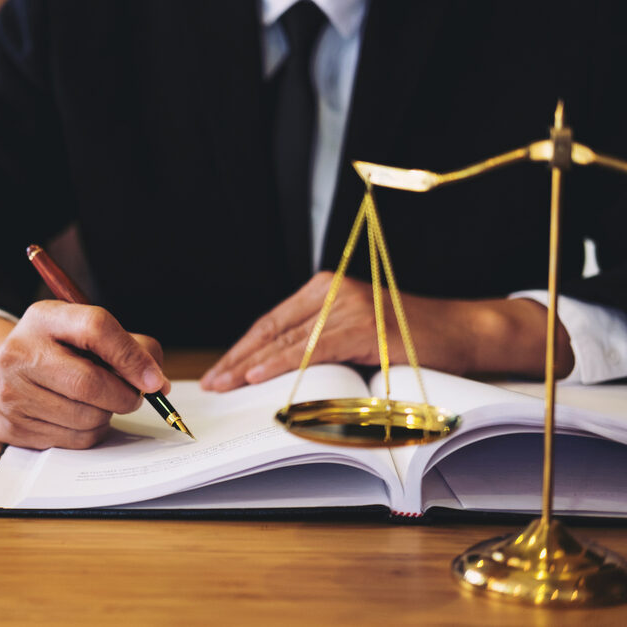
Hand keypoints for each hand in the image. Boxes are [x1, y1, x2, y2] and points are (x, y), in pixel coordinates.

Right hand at [0, 301, 168, 448]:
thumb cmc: (52, 350)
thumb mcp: (80, 330)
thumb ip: (125, 345)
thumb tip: (156, 381)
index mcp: (43, 318)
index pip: (96, 328)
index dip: (132, 356)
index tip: (154, 379)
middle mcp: (20, 353)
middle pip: (90, 383)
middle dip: (125, 396)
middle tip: (134, 396)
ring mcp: (12, 394)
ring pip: (86, 418)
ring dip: (108, 415)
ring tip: (100, 402)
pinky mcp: (12, 428)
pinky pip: (74, 440)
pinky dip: (90, 432)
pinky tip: (81, 416)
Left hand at [200, 272, 572, 391]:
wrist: (462, 334)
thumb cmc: (410, 340)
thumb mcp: (355, 335)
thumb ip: (320, 342)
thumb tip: (275, 371)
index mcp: (325, 290)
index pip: (272, 322)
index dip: (242, 348)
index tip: (220, 371)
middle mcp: (332, 291)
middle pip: (271, 329)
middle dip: (238, 358)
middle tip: (212, 382)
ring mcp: (347, 307)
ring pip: (286, 339)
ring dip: (250, 364)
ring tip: (225, 383)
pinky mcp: (363, 326)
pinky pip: (312, 348)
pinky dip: (282, 363)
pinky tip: (257, 376)